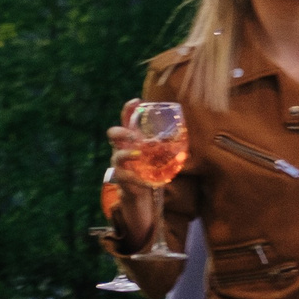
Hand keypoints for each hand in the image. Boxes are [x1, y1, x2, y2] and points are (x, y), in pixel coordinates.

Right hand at [105, 99, 164, 237]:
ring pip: (117, 156)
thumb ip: (166, 146)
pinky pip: (125, 177)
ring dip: (127, 154)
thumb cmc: (149, 171)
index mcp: (131, 140)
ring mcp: (120, 165)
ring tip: (139, 155)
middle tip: (134, 135)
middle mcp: (122, 149)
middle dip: (122, 131)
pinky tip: (146, 182)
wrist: (140, 197)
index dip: (128, 110)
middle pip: (113, 134)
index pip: (126, 120)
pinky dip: (136, 179)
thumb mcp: (157, 156)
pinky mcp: (122, 181)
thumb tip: (185, 135)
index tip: (136, 101)